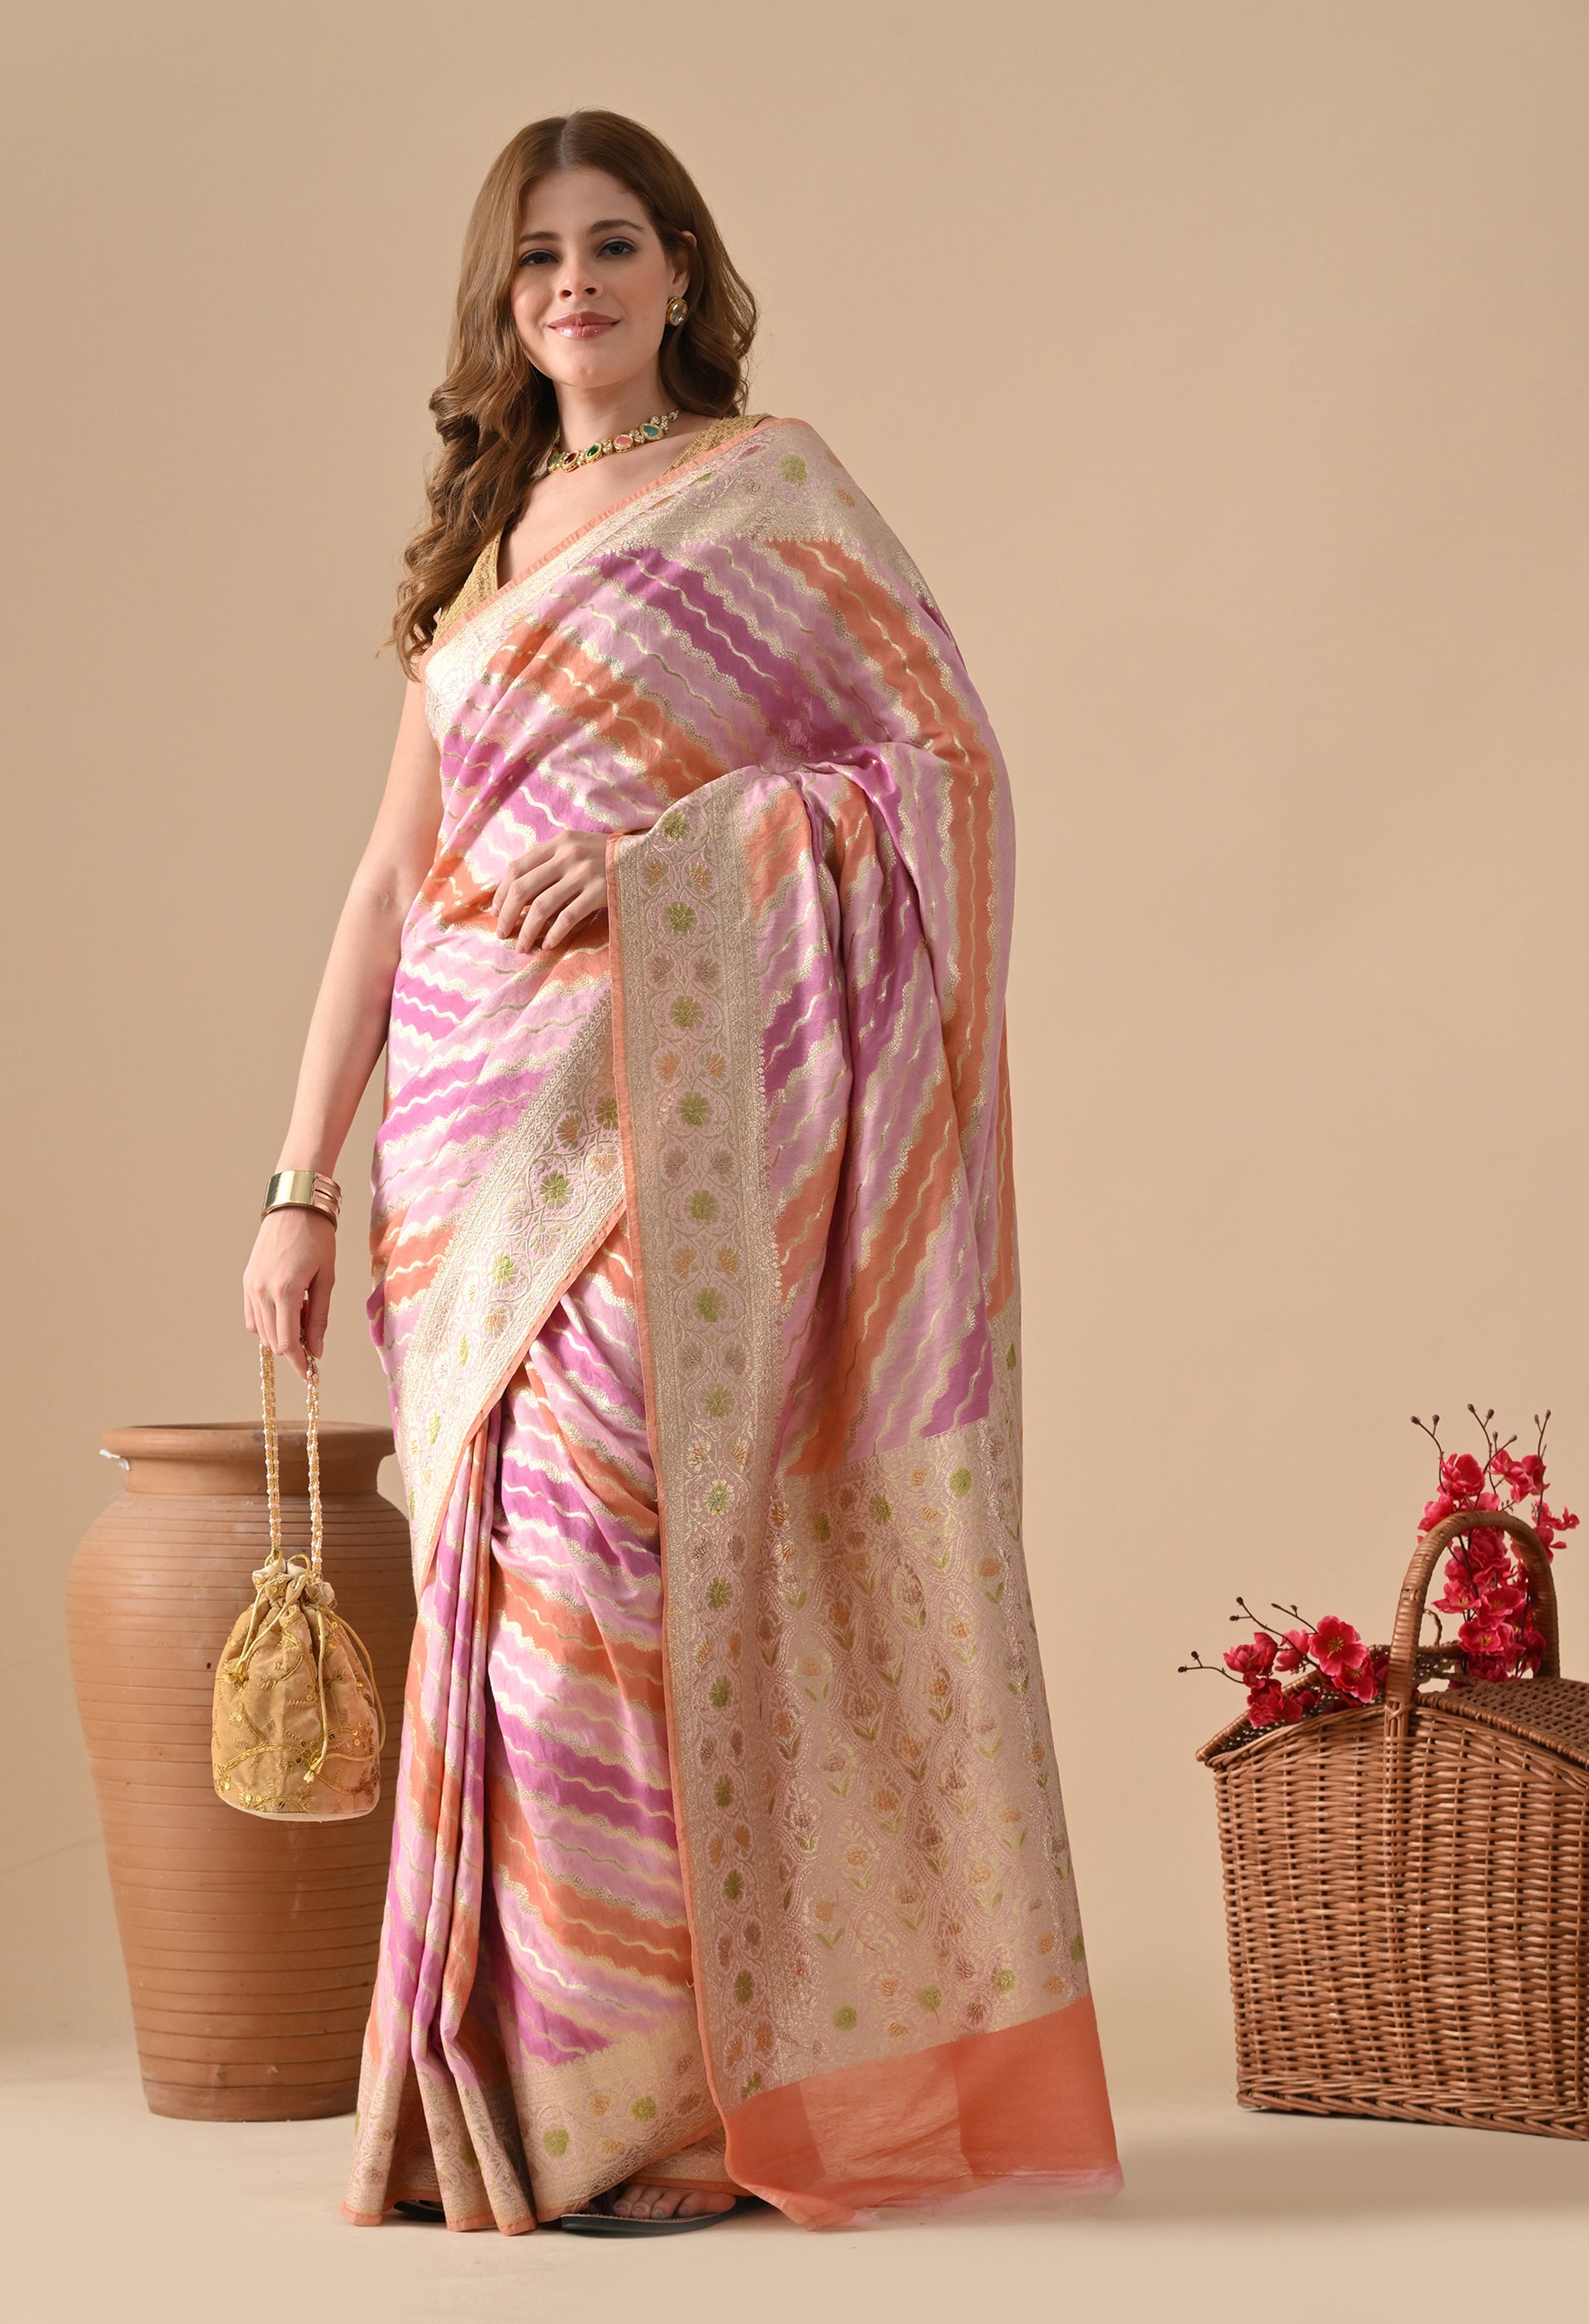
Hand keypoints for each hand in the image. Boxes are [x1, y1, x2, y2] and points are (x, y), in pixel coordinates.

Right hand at [243, 1207, 335, 1377]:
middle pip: (272, 1341)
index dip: (299, 1363)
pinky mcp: (246, 1282)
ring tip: (304, 1313)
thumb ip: (319, 1317)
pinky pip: (252, 1316)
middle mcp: (262, 1291)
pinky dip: (268, 1323)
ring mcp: (250, 1287)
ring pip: (261, 1331)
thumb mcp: (326, 1278)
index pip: (287, 1343)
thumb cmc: (317, 1239)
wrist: (295, 1207)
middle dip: (293, 1348)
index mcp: (286, 1291)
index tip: (311, 1375)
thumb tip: (317, 1350)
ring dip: (281, 1334)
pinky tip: (287, 1308)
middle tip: (314, 1334)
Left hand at [492, 831, 608, 951]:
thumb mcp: (579, 848)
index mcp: (559, 843)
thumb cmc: (610, 858)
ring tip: (521, 947)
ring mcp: (584, 874)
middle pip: (523, 888)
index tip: (496, 912)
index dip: (501, 893)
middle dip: (507, 915)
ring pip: (541, 906)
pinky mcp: (599, 892)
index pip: (517, 868)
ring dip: (526, 930)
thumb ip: (552, 863)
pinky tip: (548, 945)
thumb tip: (519, 896)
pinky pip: (568, 917)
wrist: (649, 859)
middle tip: (502, 934)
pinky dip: (554, 933)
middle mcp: (568, 855)